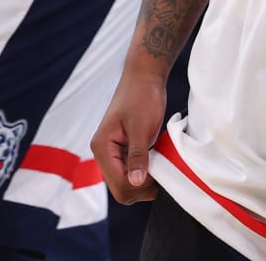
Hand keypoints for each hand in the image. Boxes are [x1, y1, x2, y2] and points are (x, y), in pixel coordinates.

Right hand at [92, 70, 166, 203]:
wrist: (144, 78)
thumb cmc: (142, 97)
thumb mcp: (141, 127)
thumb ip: (137, 155)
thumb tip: (135, 182)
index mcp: (102, 147)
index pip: (119, 184)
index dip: (140, 185)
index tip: (160, 173)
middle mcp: (104, 153)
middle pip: (121, 188)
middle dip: (142, 187)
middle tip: (162, 173)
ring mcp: (113, 154)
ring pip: (126, 183)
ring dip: (145, 181)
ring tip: (161, 166)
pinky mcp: (123, 151)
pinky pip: (131, 172)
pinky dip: (145, 173)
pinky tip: (157, 163)